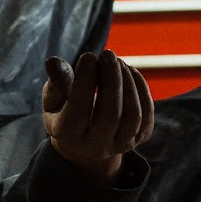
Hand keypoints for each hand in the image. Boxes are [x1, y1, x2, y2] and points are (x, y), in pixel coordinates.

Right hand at [41, 49, 152, 183]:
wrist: (85, 143)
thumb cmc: (64, 113)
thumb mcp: (53, 101)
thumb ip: (55, 83)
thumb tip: (53, 62)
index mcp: (68, 137)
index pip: (78, 111)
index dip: (84, 82)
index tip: (88, 56)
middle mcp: (96, 147)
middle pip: (111, 115)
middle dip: (112, 80)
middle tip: (107, 54)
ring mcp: (120, 145)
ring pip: (132, 115)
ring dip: (127, 82)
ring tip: (117, 61)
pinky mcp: (139, 138)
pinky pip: (147, 114)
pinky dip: (140, 88)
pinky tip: (129, 71)